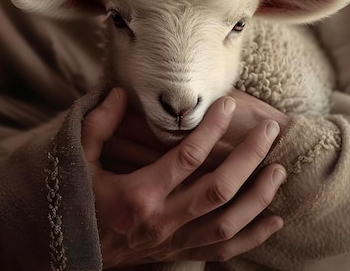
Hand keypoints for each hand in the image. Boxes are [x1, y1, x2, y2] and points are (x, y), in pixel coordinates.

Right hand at [82, 88, 286, 267]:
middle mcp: (162, 220)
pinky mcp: (179, 253)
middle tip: (270, 131)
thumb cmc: (75, 205)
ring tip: (278, 169)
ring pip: (228, 222)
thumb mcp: (76, 164)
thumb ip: (97, 127)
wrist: (71, 255)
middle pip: (219, 189)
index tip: (229, 105)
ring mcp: (174, 241)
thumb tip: (119, 94)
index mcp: (138, 195)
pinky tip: (275, 219)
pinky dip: (253, 237)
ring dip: (259, 196)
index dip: (212, 129)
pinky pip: (224, 250)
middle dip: (250, 158)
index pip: (187, 158)